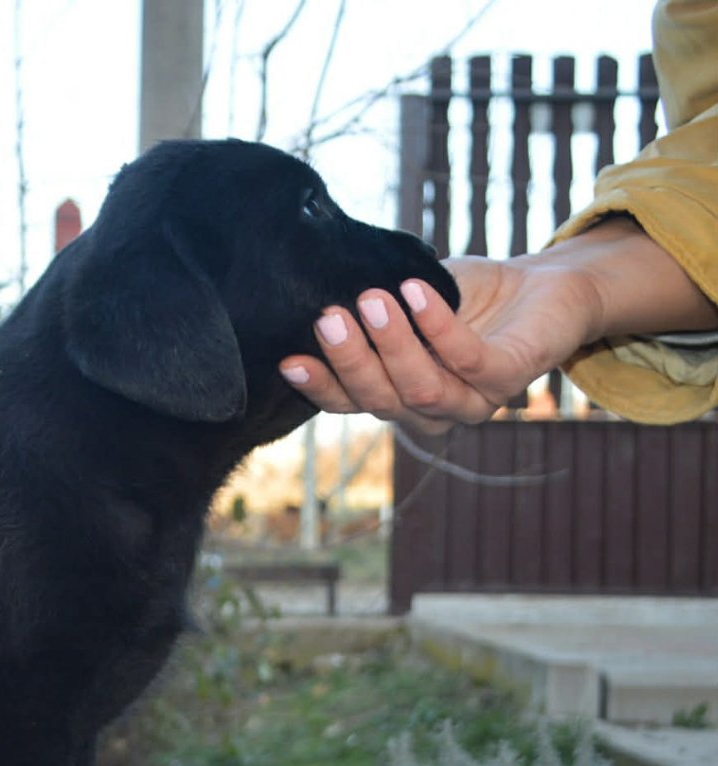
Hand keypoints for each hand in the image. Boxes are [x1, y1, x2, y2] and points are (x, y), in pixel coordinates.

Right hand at [279, 255, 600, 433]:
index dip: (320, 386)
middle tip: (328, 316)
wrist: (547, 284)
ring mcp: (474, 400)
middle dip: (351, 360)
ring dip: (392, 346)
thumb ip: (369, 308)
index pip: (351, 401)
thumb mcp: (406, 297)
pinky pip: (469, 360)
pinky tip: (417, 291)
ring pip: (421, 390)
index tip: (289, 360)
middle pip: (381, 401)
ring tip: (372, 300)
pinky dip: (438, 327)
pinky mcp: (510, 376)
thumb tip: (313, 292)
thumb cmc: (470, 295)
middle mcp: (433, 410)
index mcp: (400, 396)